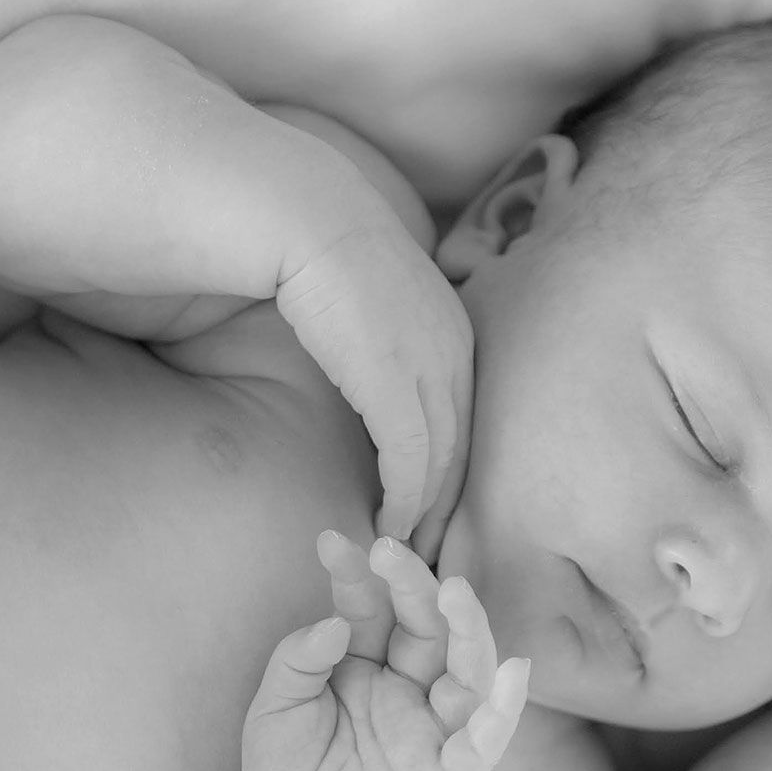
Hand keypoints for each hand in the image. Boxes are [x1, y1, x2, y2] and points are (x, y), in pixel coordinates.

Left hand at [236, 530, 528, 770]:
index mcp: (368, 663)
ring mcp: (431, 728)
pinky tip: (511, 673)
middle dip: (413, 584)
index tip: (331, 542)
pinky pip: (484, 741)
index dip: (356, 575)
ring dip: (468, 628)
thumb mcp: (274, 705)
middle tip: (388, 549)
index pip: (372, 607)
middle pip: (428, 625)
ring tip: (452, 590)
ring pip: (467, 669)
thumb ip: (297, 659)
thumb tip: (334, 622)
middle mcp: (407, 688)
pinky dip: (503, 711)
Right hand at [276, 225, 473, 559]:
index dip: (449, 472)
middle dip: (447, 508)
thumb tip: (359, 361)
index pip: (463, 420)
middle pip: (462, 451)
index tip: (431, 512)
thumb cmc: (321, 249)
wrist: (308, 216)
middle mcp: (457, 353)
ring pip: (441, 465)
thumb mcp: (370, 299)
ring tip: (406, 554)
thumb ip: (378, 335)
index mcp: (455, 332)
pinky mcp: (399, 385)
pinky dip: (403, 505)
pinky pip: (410, 463)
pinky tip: (388, 531)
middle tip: (429, 554)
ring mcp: (433, 369)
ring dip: (426, 517)